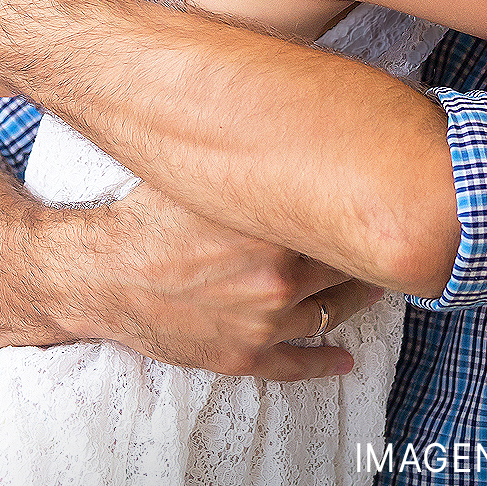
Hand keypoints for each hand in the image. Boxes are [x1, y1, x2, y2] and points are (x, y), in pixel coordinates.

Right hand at [74, 183, 379, 381]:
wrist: (99, 276)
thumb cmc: (144, 216)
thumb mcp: (199, 174)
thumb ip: (249, 158)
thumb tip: (286, 120)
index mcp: (272, 228)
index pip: (344, 225)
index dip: (366, 216)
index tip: (382, 207)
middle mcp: (278, 279)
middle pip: (348, 271)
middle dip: (369, 259)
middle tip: (387, 246)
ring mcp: (263, 322)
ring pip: (331, 315)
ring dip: (354, 304)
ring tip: (372, 292)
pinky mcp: (242, 355)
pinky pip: (297, 365)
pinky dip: (325, 363)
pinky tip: (344, 360)